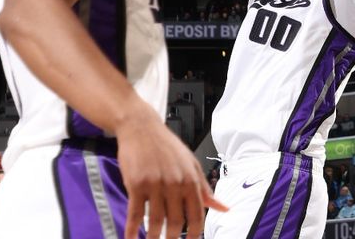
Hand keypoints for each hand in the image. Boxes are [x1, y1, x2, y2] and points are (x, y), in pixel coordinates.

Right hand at [117, 112, 226, 238]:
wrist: (141, 127)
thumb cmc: (167, 146)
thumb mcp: (191, 164)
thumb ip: (205, 189)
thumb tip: (224, 208)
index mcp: (191, 179)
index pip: (197, 215)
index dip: (195, 234)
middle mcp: (175, 183)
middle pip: (176, 222)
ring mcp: (155, 184)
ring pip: (156, 221)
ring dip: (153, 238)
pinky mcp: (136, 183)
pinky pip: (135, 213)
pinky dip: (132, 230)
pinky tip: (130, 238)